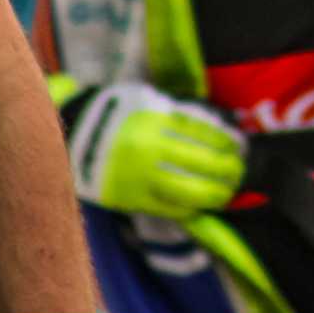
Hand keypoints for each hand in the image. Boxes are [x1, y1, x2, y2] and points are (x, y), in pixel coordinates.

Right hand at [60, 81, 246, 220]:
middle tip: (239, 172)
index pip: (203, 133)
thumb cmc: (118, 115)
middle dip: (228, 170)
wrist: (73, 135)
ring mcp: (139, 177)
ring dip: (215, 194)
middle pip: (203, 163)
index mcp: (154, 120)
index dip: (226, 142)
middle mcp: (148, 149)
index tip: (239, 147)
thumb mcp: (149, 103)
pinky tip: (202, 205)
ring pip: (189, 191)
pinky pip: (169, 209)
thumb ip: (181, 116)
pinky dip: (190, 208)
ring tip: (227, 192)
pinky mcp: (130, 199)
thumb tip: (221, 132)